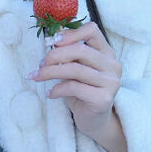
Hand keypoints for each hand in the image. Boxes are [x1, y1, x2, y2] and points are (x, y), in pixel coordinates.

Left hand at [29, 21, 122, 138]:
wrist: (94, 121)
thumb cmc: (82, 91)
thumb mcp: (75, 69)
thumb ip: (68, 55)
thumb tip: (50, 40)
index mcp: (106, 52)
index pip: (92, 30)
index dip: (70, 33)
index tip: (52, 42)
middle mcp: (112, 65)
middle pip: (80, 50)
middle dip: (54, 55)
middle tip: (40, 64)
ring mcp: (110, 82)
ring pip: (75, 69)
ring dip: (50, 72)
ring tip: (37, 76)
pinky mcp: (103, 99)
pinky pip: (74, 87)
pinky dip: (57, 89)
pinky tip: (50, 94)